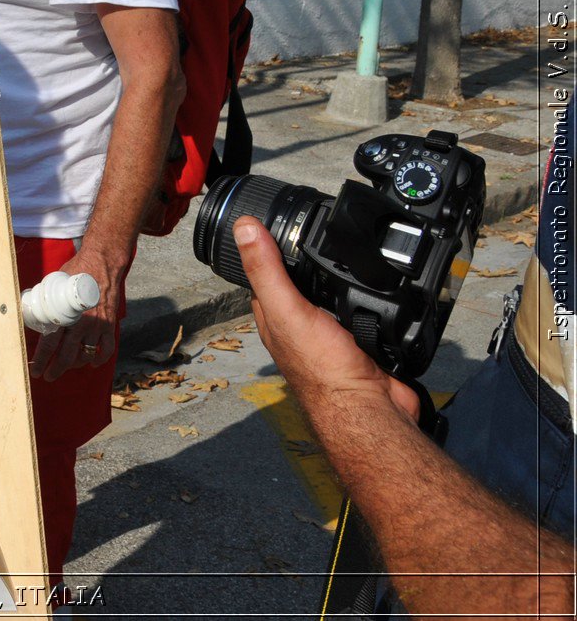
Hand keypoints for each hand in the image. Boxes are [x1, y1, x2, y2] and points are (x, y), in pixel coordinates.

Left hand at [31, 244, 124, 380]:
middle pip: (66, 355)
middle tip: (48, 376)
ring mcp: (98, 325)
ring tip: (67, 366)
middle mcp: (81, 323)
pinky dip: (99, 359)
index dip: (41, 360)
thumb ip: (47, 299)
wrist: (103, 262)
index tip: (35, 371)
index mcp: (65, 313)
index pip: (49, 343)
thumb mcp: (55, 283)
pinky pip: (106, 349)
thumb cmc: (76, 270)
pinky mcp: (110, 325)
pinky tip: (92, 362)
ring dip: (75, 365)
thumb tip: (33, 307)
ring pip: (85, 355)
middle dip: (55, 369)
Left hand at [235, 217, 420, 421]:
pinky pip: (366, 304)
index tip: (279, 215)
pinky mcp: (364, 334)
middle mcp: (300, 320)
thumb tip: (243, 227)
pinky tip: (381, 279)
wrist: (370, 408)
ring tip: (355, 246)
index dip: (270, 244)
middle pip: (305, 276)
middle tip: (324, 226)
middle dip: (313, 255)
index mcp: (275, 313)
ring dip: (345, 273)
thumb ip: (267, 270)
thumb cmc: (322, 369)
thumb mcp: (287, 310)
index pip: (266, 269)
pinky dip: (372, 292)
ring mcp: (333, 328)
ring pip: (336, 289)